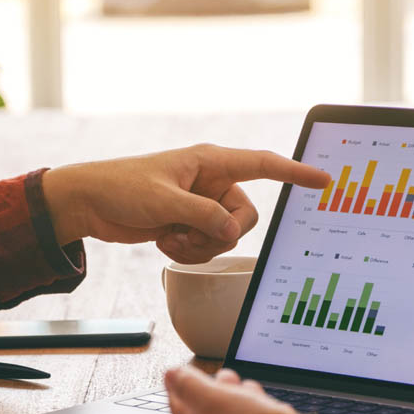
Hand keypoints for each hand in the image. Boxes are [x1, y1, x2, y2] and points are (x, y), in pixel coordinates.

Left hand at [42, 144, 330, 263]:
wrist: (89, 203)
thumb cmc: (121, 188)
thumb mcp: (164, 201)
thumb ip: (203, 216)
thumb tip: (232, 233)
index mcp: (210, 162)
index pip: (263, 165)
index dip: (295, 173)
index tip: (324, 180)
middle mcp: (210, 182)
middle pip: (244, 217)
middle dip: (219, 233)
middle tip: (188, 232)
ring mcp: (200, 206)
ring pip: (225, 237)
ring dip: (199, 245)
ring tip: (168, 235)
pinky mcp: (188, 224)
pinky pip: (206, 247)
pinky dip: (187, 251)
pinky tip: (162, 241)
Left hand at [165, 366, 295, 413]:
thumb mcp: (214, 400)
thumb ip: (191, 386)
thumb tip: (171, 374)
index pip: (178, 407)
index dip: (177, 386)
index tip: (176, 373)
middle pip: (207, 411)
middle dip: (216, 389)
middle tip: (225, 376)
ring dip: (240, 397)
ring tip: (249, 387)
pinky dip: (256, 412)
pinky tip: (265, 405)